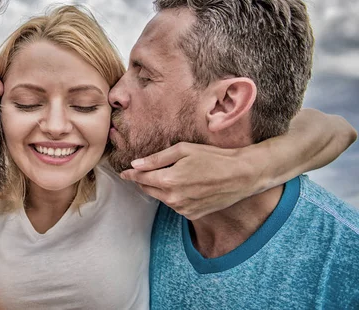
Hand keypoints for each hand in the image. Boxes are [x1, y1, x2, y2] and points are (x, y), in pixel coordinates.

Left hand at [120, 142, 257, 219]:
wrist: (241, 175)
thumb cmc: (213, 157)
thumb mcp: (183, 150)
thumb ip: (157, 158)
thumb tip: (135, 164)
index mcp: (168, 180)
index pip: (141, 178)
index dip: (131, 173)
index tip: (124, 171)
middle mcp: (172, 198)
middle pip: (148, 189)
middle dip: (143, 180)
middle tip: (143, 170)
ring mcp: (182, 209)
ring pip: (161, 197)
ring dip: (160, 188)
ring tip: (171, 175)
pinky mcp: (192, 215)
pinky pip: (174, 204)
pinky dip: (173, 196)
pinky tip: (184, 185)